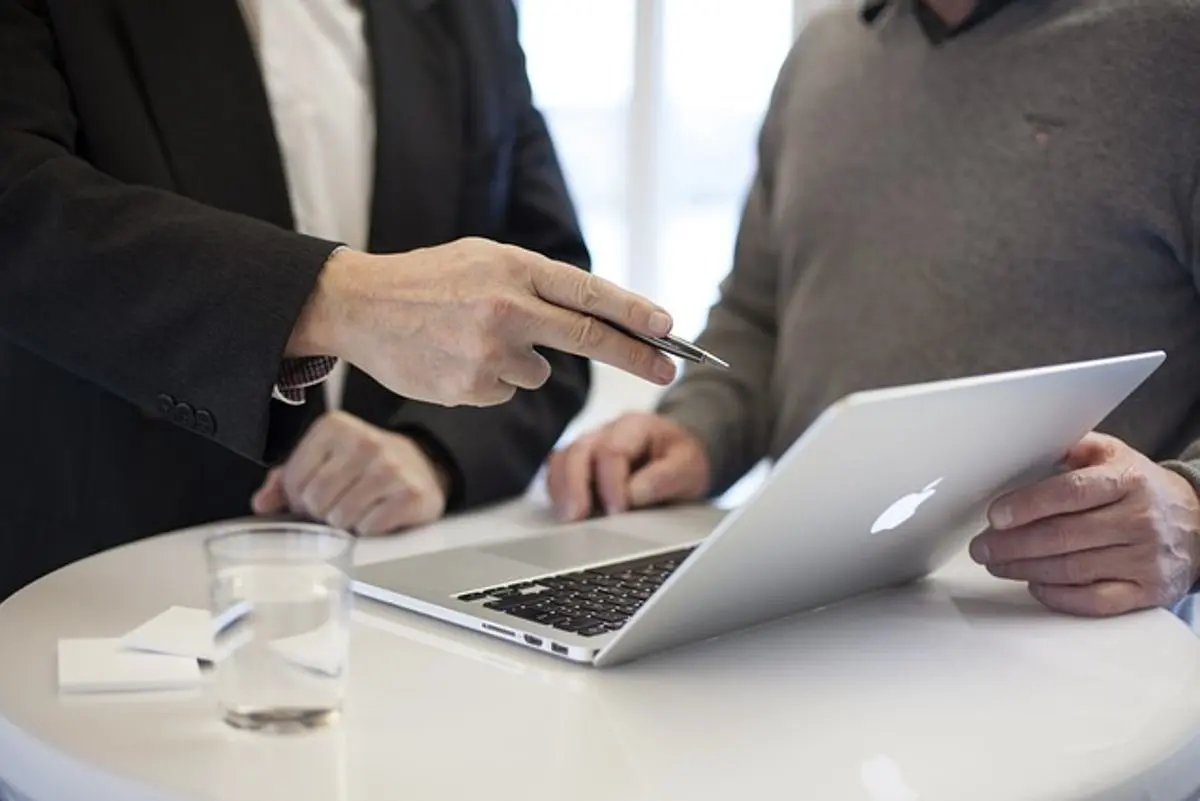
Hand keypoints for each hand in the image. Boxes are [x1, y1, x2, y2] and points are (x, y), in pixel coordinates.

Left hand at [251, 411, 447, 534]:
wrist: (422, 467)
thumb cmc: (364, 467)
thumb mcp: (324, 461)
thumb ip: (287, 479)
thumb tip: (262, 503)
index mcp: (334, 427)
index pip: (293, 480)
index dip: (298, 499)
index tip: (315, 497)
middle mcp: (364, 441)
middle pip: (316, 500)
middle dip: (322, 513)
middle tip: (337, 507)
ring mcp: (391, 466)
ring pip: (341, 517)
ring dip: (346, 524)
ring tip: (358, 511)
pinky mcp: (412, 493)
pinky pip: (370, 528)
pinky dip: (369, 530)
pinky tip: (378, 515)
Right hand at [288, 239, 677, 406]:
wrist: (360, 305)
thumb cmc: (429, 279)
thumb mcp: (485, 259)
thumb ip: (536, 283)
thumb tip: (594, 316)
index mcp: (514, 268)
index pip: (589, 293)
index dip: (635, 313)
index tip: (669, 328)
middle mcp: (507, 308)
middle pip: (589, 338)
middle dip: (637, 356)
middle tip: (670, 368)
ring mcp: (489, 352)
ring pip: (539, 371)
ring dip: (522, 361)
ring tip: (473, 337)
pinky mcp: (472, 387)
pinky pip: (506, 390)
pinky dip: (491, 379)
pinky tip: (456, 357)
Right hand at [546, 412, 710, 520]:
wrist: (679, 457)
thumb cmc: (682, 460)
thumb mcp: (689, 467)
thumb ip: (664, 478)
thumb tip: (633, 494)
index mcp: (635, 426)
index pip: (612, 450)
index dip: (611, 483)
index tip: (618, 510)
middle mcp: (606, 431)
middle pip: (578, 451)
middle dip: (575, 485)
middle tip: (578, 516)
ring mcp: (590, 446)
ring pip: (561, 459)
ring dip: (561, 489)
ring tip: (568, 517)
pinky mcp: (580, 464)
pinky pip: (557, 471)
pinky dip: (558, 491)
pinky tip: (565, 511)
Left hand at [969, 432, 1199, 615]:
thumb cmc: (1142, 488)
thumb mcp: (1114, 455)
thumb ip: (1072, 447)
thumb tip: (1027, 446)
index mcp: (1126, 481)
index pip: (1069, 493)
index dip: (1027, 505)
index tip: (994, 516)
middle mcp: (1138, 520)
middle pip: (1063, 536)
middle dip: (1012, 544)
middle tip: (981, 547)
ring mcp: (1144, 559)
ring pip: (1073, 570)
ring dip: (1025, 569)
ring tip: (996, 563)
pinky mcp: (1147, 591)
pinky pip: (1095, 601)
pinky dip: (1059, 596)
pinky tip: (1034, 585)